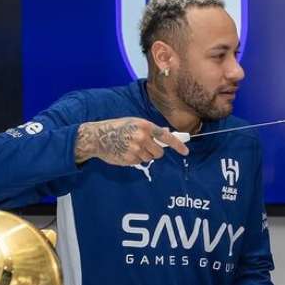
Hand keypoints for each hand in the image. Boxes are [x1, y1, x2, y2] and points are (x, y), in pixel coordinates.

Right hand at [74, 118, 188, 165]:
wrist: (98, 137)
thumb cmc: (117, 127)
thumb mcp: (134, 123)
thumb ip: (150, 129)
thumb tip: (165, 133)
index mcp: (145, 126)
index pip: (166, 137)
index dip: (177, 145)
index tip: (185, 152)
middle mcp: (142, 138)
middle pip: (159, 152)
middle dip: (154, 152)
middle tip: (145, 147)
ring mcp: (136, 149)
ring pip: (149, 158)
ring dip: (144, 155)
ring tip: (131, 148)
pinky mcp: (130, 159)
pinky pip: (139, 162)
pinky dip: (135, 159)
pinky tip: (126, 152)